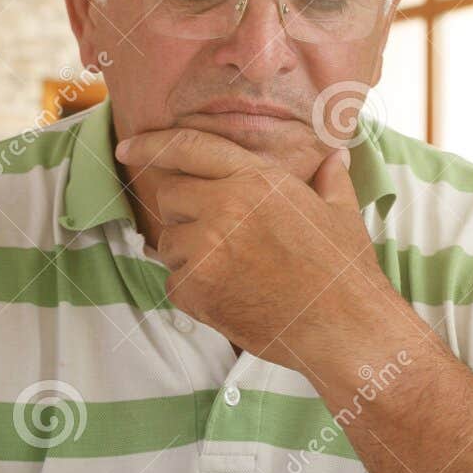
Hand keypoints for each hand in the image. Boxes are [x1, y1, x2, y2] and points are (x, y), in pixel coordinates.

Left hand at [115, 126, 388, 370]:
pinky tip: (231, 296)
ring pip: (169, 243)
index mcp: (256, 180)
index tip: (127, 146)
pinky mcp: (197, 289)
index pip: (188, 147)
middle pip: (170, 197)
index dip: (151, 144)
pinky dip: (193, 290)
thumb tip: (337, 157)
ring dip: (189, 254)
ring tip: (235, 271)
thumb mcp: (341, 213)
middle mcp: (225, 206)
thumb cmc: (343, 270)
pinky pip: (173, 282)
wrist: (344, 329)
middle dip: (185, 214)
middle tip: (221, 237)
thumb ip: (330, 178)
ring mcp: (207, 249)